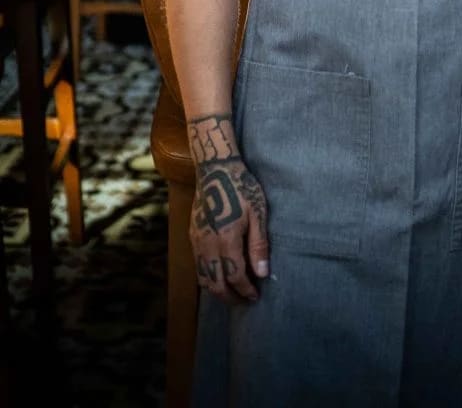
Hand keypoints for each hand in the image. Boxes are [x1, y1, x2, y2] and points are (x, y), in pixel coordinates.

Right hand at [191, 157, 268, 304]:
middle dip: (230, 297)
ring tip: (232, 294)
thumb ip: (258, 245)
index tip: (255, 296)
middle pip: (215, 284)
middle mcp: (207, 244)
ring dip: (216, 290)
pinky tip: (218, 276)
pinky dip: (207, 277)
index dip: (245, 290)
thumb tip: (262, 273)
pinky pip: (197, 265)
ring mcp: (197, 240)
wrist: (215, 168)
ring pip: (202, 277)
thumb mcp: (257, 213)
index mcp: (226, 239)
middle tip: (244, 301)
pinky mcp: (192, 235)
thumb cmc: (242, 188)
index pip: (235, 276)